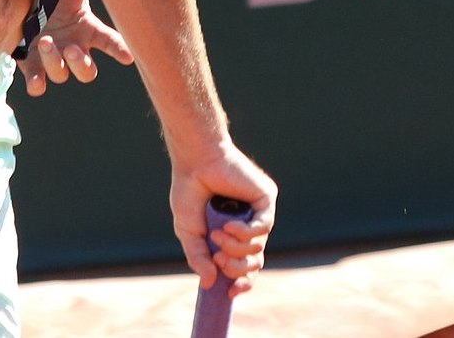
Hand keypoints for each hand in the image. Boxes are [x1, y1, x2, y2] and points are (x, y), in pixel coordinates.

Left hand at [16, 0, 133, 95]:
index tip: (127, 57)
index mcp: (87, 28)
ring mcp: (52, 57)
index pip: (110, 42)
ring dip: (54, 62)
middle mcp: (72, 46)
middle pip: (86, 70)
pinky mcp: (30, 62)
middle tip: (71, 48)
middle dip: (80, 63)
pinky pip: (37, 84)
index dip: (120, 50)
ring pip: (61, 75)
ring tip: (45, 42)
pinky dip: (37, 85)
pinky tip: (36, 80)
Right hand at [169, 143, 276, 296]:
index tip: (229, 293)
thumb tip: (209, 283)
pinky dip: (245, 232)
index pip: (245, 266)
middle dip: (235, 267)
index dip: (241, 282)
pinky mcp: (265, 199)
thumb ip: (198, 256)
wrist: (194, 161)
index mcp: (232, 235)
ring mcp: (258, 213)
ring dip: (236, 247)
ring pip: (257, 248)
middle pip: (253, 262)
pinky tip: (229, 224)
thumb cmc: (189, 191)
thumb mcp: (188, 230)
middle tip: (218, 256)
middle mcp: (248, 226)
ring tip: (218, 233)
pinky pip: (263, 227)